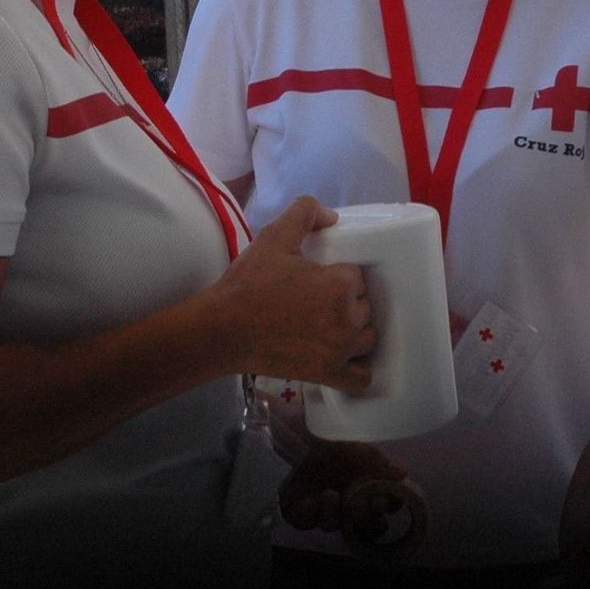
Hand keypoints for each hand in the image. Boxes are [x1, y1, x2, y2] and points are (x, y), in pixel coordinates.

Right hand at [214, 196, 374, 390]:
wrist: (222, 331)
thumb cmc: (248, 284)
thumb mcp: (274, 237)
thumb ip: (305, 213)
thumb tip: (332, 216)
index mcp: (340, 285)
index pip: (357, 276)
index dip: (339, 275)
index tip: (319, 279)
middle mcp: (347, 319)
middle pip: (365, 306)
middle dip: (348, 301)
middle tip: (320, 301)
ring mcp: (340, 350)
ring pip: (367, 337)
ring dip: (356, 331)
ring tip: (331, 325)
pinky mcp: (328, 374)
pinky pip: (361, 377)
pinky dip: (358, 369)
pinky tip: (346, 358)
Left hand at [278, 437, 405, 532]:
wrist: (293, 435)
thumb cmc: (329, 440)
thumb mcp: (355, 449)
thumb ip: (378, 464)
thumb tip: (403, 472)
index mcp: (364, 485)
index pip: (384, 504)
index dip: (386, 505)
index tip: (381, 499)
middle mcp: (346, 500)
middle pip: (363, 524)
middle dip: (364, 519)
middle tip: (359, 506)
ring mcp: (322, 508)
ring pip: (333, 526)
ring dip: (334, 514)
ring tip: (329, 495)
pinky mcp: (298, 512)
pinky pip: (305, 523)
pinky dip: (309, 515)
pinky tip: (308, 502)